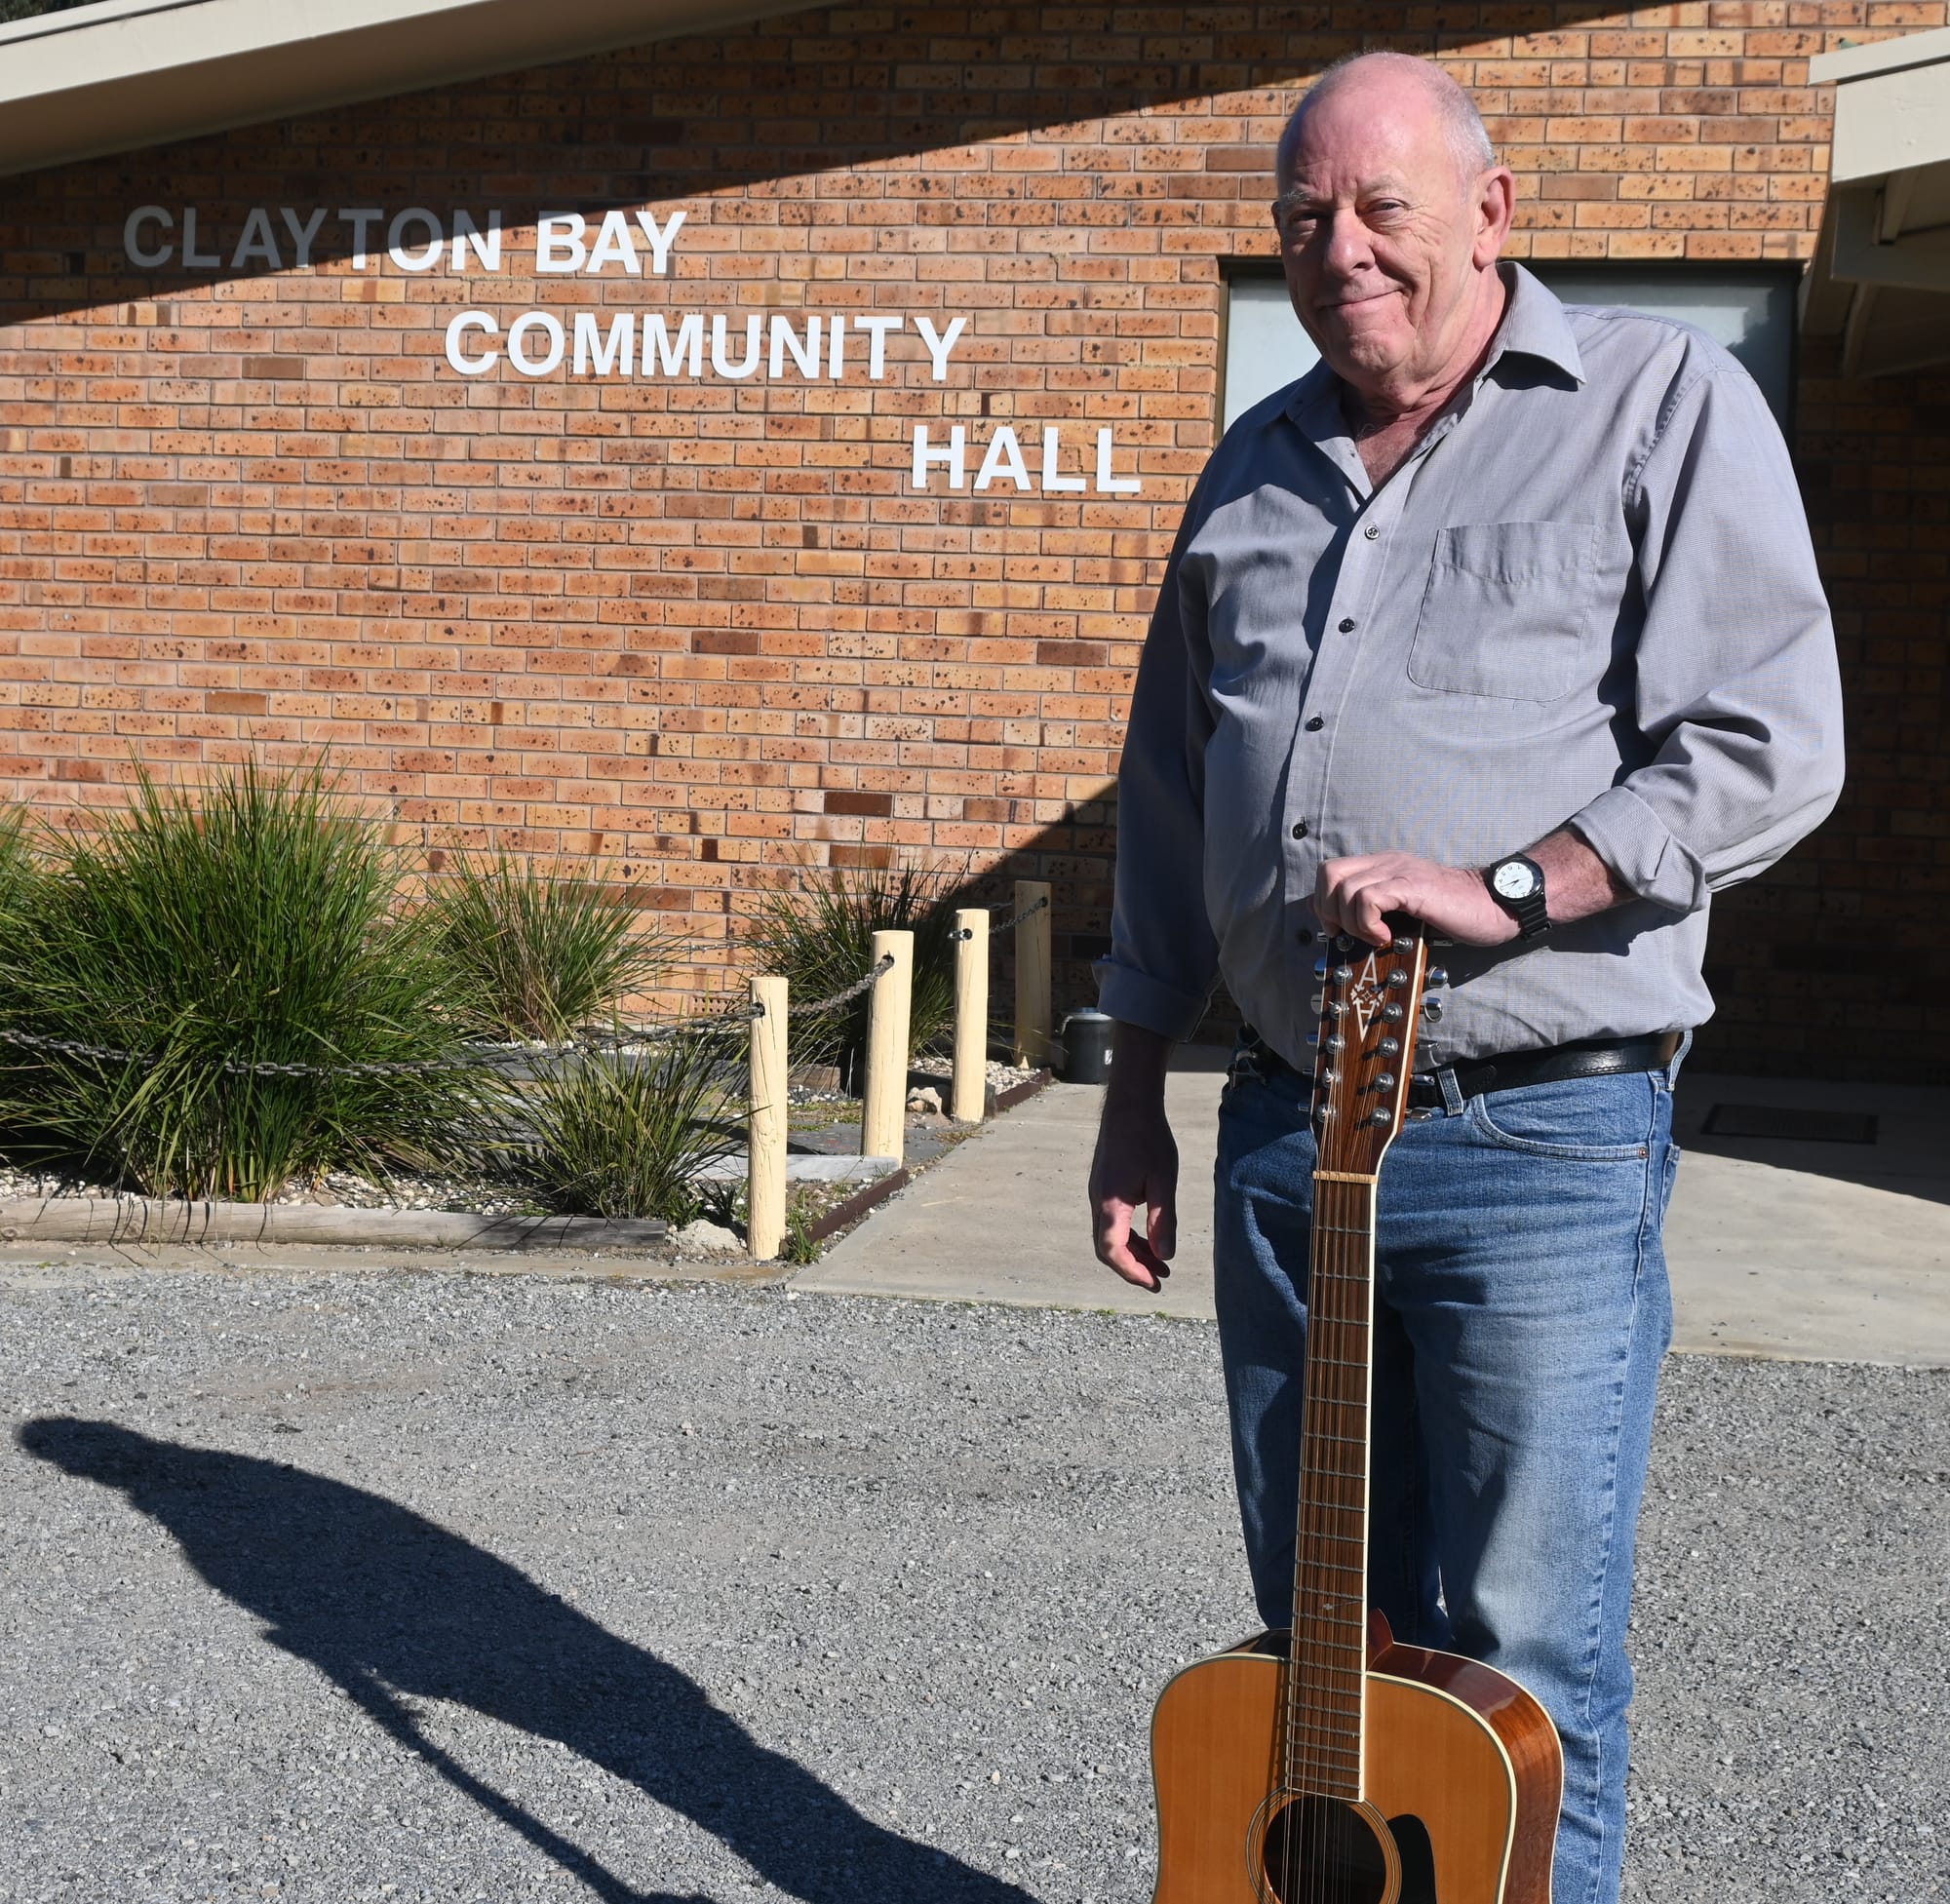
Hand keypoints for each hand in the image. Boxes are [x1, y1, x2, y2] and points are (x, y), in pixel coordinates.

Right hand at [1088, 1027, 1178, 1291]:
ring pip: (1110, 1235)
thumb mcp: (1163, 1181)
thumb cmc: (1149, 1139)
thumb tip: (1166, 1255)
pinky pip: (1112, 1221)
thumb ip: (1163, 1219)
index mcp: (1110, 1203)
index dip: (1132, 1272)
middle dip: (1134, 1267)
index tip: (1154, 1283)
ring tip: (1161, 1262)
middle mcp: (1098, 1202)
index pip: (1112, 1251)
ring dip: (1134, 1252)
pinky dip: (1130, 1235)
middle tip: (1161, 1280)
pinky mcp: (1104, 1187)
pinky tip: (1151, 1236)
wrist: (1129, 1105)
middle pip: (1108, 1248)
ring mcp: (1098, 1194)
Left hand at [1314, 851, 1517, 947]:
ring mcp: (1399, 871)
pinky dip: (1368, 923)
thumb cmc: (1455, 913)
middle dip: (1328, 909)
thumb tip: (1334, 922)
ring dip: (1352, 922)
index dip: (1324, 902)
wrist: (1494, 906)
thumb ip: (1372, 907)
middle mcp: (1387, 862)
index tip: (1339, 929)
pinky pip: (1368, 899)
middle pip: (1329, 873)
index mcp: (1382, 865)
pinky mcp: (1411, 887)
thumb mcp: (1403, 908)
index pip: (1330, 871)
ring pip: (1345, 888)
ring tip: (1376, 937)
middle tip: (1349, 933)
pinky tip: (1386, 936)